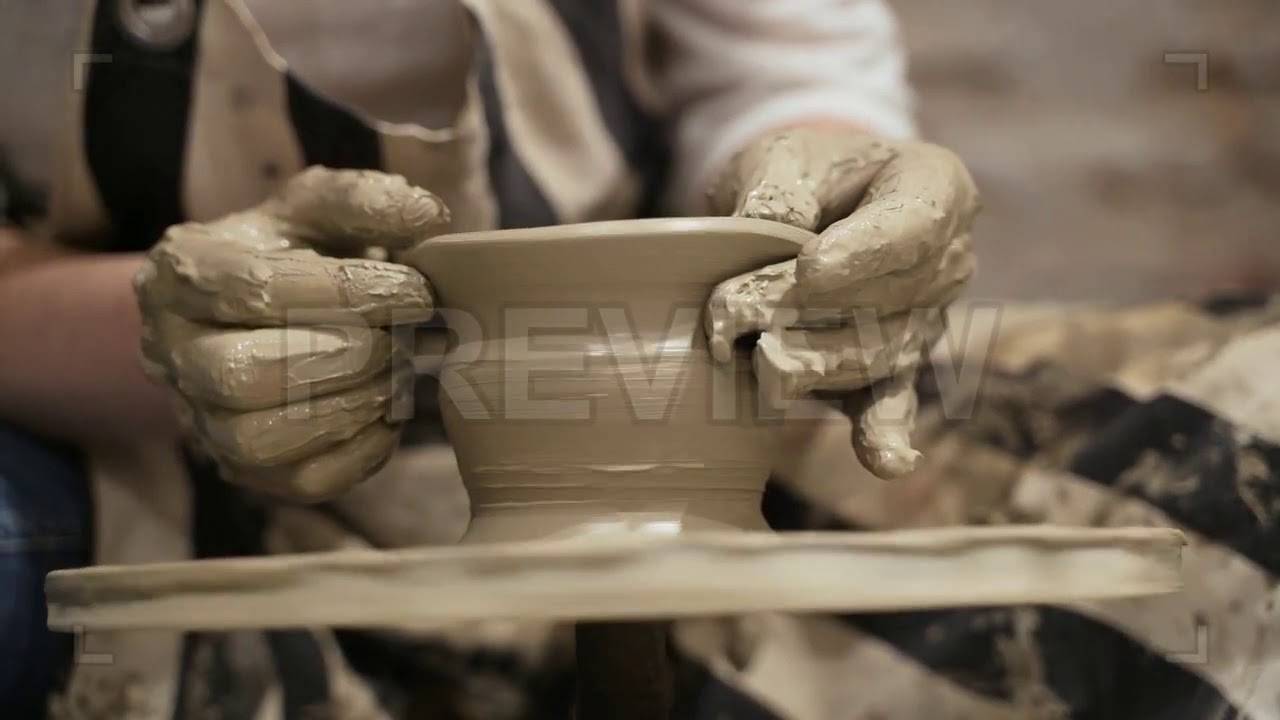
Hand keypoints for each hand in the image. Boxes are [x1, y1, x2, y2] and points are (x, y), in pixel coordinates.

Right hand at [134, 167, 448, 500]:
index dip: (350, 293)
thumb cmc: (293, 252)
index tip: (418, 291)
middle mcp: (172, 350)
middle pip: (243, 375)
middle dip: (347, 358)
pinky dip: (360, 452)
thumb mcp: (317, 208)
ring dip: (350, 407)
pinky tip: (387, 413)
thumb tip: (429, 214)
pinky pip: (299, 482)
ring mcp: (198, 417)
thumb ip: (366, 200)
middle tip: (405, 339)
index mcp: (183, 271)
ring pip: (260, 440)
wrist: (256, 314)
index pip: (258, 290)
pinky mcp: (239, 468)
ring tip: (398, 374)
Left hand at [705, 127, 979, 478]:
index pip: (914, 226)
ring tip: (750, 356)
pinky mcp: (893, 369)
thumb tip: (769, 227)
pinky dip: (884, 432)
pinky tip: (883, 459)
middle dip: (802, 310)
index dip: (862, 253)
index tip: (809, 267)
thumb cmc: (802, 173)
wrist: (812, 207)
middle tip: (729, 310)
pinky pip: (892, 401)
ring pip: (875, 354)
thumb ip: (778, 186)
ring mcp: (926, 321)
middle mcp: (947, 260)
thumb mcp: (782, 154)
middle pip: (885, 298)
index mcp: (934, 187)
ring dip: (807, 361)